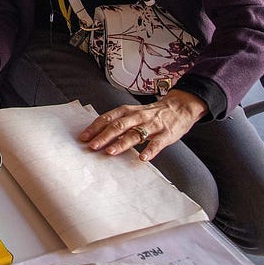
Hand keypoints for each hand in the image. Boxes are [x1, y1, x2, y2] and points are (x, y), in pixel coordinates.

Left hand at [79, 89, 207, 161]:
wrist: (180, 107)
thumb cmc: (152, 113)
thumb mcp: (133, 113)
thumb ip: (119, 121)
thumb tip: (98, 133)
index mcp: (128, 111)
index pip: (108, 118)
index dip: (95, 127)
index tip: (83, 137)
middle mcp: (138, 116)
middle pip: (118, 126)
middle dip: (104, 136)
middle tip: (93, 146)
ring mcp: (152, 125)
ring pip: (135, 133)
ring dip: (122, 143)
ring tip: (111, 152)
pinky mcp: (166, 133)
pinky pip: (157, 142)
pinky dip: (150, 150)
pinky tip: (143, 158)